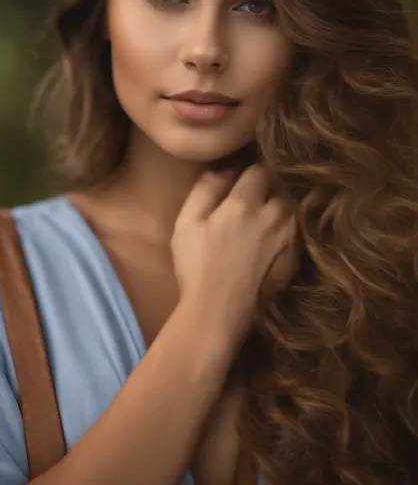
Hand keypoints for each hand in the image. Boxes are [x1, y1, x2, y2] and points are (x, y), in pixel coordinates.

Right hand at [171, 165, 297, 352]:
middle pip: (281, 188)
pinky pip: (297, 233)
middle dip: (269, 189)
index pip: (260, 170)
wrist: (218, 314)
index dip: (250, 173)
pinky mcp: (296, 260)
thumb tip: (225, 169)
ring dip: (281, 209)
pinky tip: (271, 244)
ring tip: (263, 221)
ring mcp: (290, 239)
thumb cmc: (196, 267)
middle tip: (252, 201)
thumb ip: (205, 190)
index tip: (241, 181)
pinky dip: (288, 231)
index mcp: (245, 203)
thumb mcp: (187, 223)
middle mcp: (275, 216)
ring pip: (292, 210)